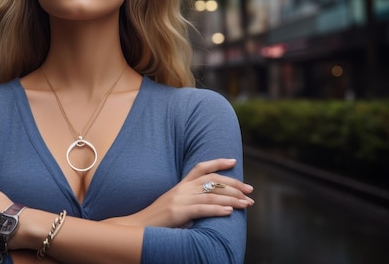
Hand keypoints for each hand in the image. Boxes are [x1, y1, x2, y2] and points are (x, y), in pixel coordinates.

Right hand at [106, 158, 253, 227]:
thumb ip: (190, 202)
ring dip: (232, 199)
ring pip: (211, 196)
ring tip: (247, 203)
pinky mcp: (178, 212)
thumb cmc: (157, 220)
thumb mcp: (174, 205)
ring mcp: (179, 199)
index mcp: (180, 185)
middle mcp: (181, 189)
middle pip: (212, 181)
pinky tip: (230, 211)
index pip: (200, 168)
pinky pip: (202, 209)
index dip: (217, 162)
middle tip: (250, 190)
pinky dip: (218, 210)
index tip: (233, 160)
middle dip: (234, 184)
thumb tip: (211, 205)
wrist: (137, 227)